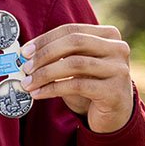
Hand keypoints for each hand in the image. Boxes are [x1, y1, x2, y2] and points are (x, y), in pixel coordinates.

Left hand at [19, 24, 133, 133]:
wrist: (115, 115)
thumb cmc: (90, 86)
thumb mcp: (77, 65)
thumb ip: (60, 54)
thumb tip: (26, 53)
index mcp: (109, 35)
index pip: (71, 30)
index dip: (45, 39)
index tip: (25, 51)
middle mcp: (118, 48)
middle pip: (74, 42)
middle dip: (45, 54)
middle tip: (26, 67)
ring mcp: (119, 69)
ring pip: (75, 64)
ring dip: (45, 73)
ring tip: (28, 83)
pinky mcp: (114, 91)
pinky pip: (77, 85)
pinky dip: (53, 88)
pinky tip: (38, 94)